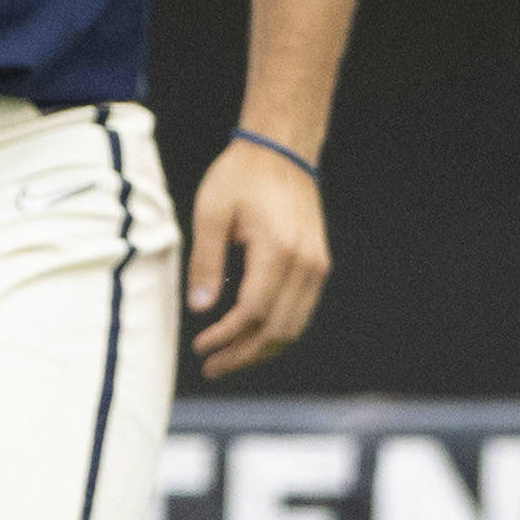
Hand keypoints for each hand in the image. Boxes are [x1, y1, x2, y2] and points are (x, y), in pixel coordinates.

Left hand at [188, 139, 331, 374]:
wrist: (282, 152)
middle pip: (278, 330)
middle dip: (243, 355)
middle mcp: (305, 263)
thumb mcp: (211, 213)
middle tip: (212, 368)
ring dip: (261, 349)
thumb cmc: (241, 178)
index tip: (201, 348)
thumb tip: (201, 309)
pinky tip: (250, 336)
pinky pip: (301, 311)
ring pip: (294, 326)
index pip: (254, 312)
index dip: (227, 337)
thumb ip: (206, 262)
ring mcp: (317, 266)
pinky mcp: (318, 265)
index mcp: (278, 250)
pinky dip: (277, 331)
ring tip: (228, 360)